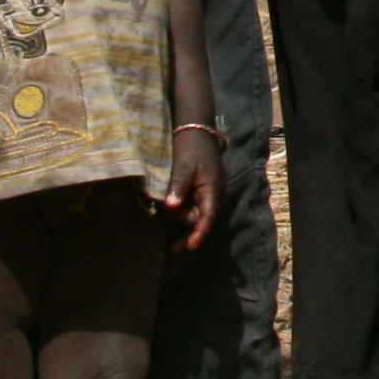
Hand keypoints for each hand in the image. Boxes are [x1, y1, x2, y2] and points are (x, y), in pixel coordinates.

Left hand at [161, 127, 216, 251]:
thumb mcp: (184, 166)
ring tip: (166, 217)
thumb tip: (172, 206)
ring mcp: (207, 192)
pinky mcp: (200, 189)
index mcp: (212, 190)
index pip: (207, 218)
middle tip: (172, 249)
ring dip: (182, 220)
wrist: (195, 129)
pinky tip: (172, 215)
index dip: (198, 234)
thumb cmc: (190, 146)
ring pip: (196, 215)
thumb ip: (178, 186)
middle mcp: (212, 194)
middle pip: (201, 221)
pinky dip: (183, 213)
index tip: (190, 246)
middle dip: (188, 233)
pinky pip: (192, 207)